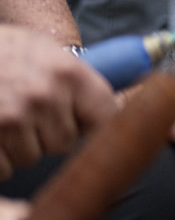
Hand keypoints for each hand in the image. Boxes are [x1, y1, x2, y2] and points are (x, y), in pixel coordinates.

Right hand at [0, 26, 118, 180]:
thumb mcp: (42, 50)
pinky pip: (3, 169)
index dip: (92, 124)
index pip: (105, 117)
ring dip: (18, 146)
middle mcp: (43, 96)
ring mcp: (12, 119)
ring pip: (32, 157)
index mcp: (67, 72)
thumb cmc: (0, 52)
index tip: (82, 124)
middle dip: (46, 133)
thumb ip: (76, 80)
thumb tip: (119, 106)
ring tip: (2, 117)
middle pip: (64, 143)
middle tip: (24, 111)